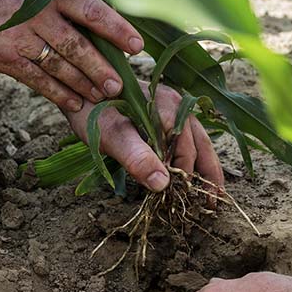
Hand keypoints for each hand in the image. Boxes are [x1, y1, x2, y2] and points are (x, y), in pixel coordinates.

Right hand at [0, 0, 143, 111]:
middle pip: (76, 46)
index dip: (116, 29)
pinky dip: (58, 93)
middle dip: (101, 68)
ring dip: (83, 84)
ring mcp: (18, 39)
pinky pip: (36, 80)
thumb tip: (103, 12)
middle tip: (120, 86)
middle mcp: (35, 15)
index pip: (90, 10)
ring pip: (58, 67)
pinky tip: (75, 101)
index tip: (137, 45)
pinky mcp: (4, 59)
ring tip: (103, 96)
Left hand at [65, 83, 224, 192]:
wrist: (78, 88)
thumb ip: (136, 158)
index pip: (186, 149)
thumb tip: (162, 184)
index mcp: (168, 107)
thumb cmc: (92, 113)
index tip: (180, 199)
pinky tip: (193, 174)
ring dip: (207, 168)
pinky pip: (188, 138)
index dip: (185, 176)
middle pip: (201, 145)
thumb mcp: (111, 137)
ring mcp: (174, 108)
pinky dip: (195, 159)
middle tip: (213, 204)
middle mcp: (177, 104)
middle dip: (209, 175)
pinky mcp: (166, 113)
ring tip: (213, 194)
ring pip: (199, 141)